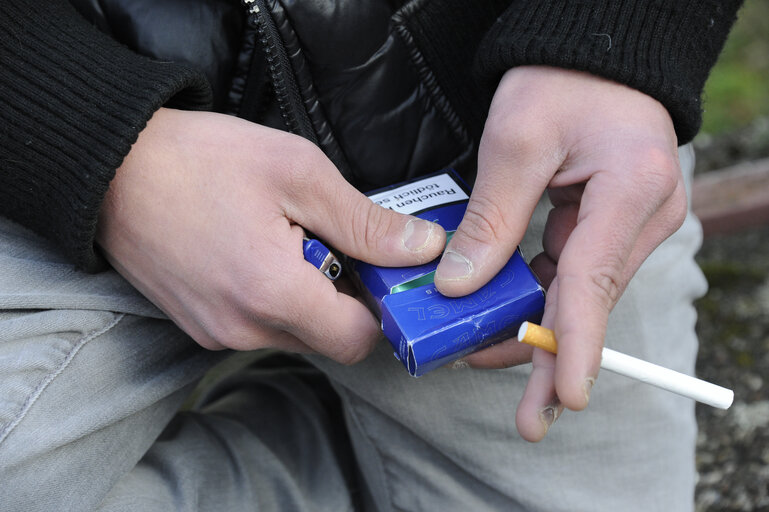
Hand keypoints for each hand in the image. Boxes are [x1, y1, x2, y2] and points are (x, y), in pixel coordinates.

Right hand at [96, 108, 444, 362]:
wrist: (111, 165)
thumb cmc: (201, 159)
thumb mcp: (297, 173)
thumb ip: (364, 223)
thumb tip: (422, 249)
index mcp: (273, 294)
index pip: (358, 340)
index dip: (380, 307)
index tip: (379, 268)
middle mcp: (243, 329)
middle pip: (327, 338)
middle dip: (344, 299)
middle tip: (334, 241)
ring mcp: (216, 332)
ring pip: (293, 334)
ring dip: (308, 297)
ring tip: (290, 239)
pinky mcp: (197, 325)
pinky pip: (257, 326)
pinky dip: (273, 298)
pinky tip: (259, 251)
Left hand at [433, 66, 686, 440]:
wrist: (587, 58)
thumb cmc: (557, 81)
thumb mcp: (516, 141)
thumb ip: (492, 220)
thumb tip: (460, 289)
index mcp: (632, 187)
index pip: (596, 279)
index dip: (576, 342)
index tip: (566, 395)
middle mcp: (643, 215)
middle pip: (591, 301)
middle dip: (553, 357)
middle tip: (531, 419)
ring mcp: (629, 224)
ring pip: (580, 294)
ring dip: (537, 330)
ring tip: (486, 360)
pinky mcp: (608, 226)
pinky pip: (573, 274)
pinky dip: (538, 299)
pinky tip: (503, 321)